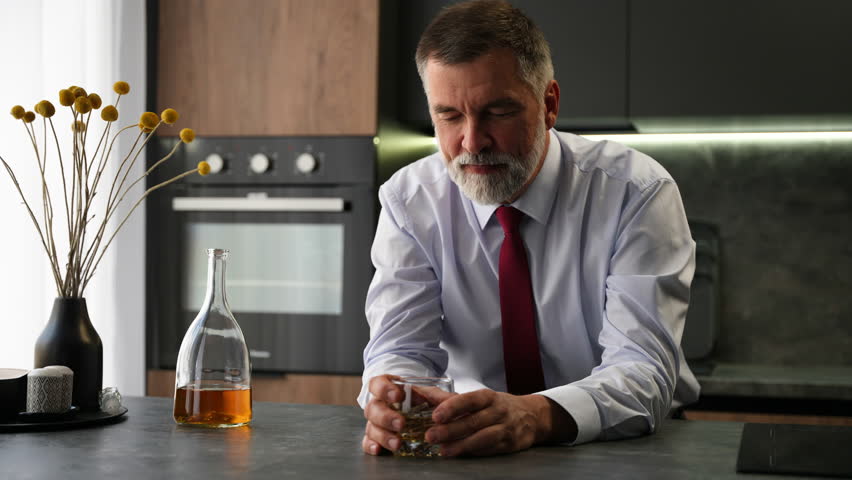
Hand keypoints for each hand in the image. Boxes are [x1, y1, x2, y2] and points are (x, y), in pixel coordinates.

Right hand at [361, 374, 455, 454]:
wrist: (417, 409)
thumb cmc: (421, 399)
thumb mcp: (432, 395)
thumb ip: (442, 398)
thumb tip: (452, 405)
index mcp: (389, 388)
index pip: (378, 384)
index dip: (385, 389)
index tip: (398, 396)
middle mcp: (379, 403)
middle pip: (373, 408)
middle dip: (386, 417)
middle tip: (401, 424)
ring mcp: (376, 421)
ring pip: (371, 426)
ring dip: (383, 435)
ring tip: (398, 443)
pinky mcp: (376, 436)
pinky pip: (367, 441)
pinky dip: (371, 446)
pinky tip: (379, 450)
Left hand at [425, 390, 577, 456]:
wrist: (532, 416)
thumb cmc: (497, 405)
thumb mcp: (477, 397)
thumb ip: (448, 398)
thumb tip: (419, 393)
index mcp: (488, 397)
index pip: (469, 400)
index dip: (452, 407)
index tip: (436, 415)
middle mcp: (498, 411)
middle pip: (473, 421)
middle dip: (450, 429)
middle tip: (431, 435)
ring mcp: (505, 429)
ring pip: (482, 437)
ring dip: (461, 445)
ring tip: (443, 450)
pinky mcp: (509, 445)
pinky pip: (489, 449)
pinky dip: (473, 452)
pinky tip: (459, 454)